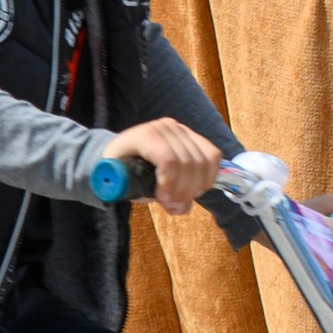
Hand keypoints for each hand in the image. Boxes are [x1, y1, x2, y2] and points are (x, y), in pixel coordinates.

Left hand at [103, 118, 222, 216]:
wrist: (127, 153)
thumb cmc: (122, 170)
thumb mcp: (119, 182)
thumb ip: (139, 193)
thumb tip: (168, 203)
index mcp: (143, 136)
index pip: (167, 159)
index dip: (170, 183)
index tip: (163, 200)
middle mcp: (165, 128)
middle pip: (187, 164)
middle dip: (183, 192)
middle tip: (172, 204)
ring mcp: (182, 130)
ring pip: (203, 162)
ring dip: (196, 188)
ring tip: (181, 199)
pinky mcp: (195, 137)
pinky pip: (213, 156)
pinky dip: (209, 177)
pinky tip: (196, 189)